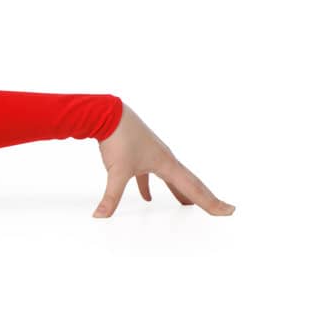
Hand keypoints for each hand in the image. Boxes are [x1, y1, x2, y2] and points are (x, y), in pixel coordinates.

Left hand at [93, 102, 233, 217]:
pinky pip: (148, 175)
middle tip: (220, 209)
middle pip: (189, 182)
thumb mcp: (116, 171)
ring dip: (178, 192)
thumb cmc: (118, 138)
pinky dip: (148, 186)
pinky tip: (147, 198)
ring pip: (170, 178)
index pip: (194, 188)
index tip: (229, 211)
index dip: (210, 202)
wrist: (107, 114)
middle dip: (203, 198)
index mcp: (167, 164)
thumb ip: (111, 197)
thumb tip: (100, 216)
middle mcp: (164, 159)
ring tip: (186, 205)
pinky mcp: (138, 153)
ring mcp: (152, 154)